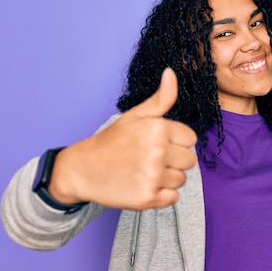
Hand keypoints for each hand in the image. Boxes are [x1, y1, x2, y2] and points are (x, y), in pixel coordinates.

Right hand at [48, 68, 197, 209]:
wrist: (81, 169)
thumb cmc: (111, 142)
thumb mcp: (135, 116)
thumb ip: (160, 98)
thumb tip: (171, 72)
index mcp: (157, 128)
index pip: (190, 139)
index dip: (176, 142)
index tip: (158, 144)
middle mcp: (157, 152)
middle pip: (189, 161)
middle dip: (173, 161)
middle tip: (150, 160)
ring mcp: (152, 176)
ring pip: (181, 180)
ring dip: (167, 178)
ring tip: (144, 172)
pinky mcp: (147, 198)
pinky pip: (173, 198)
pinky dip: (161, 195)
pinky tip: (143, 185)